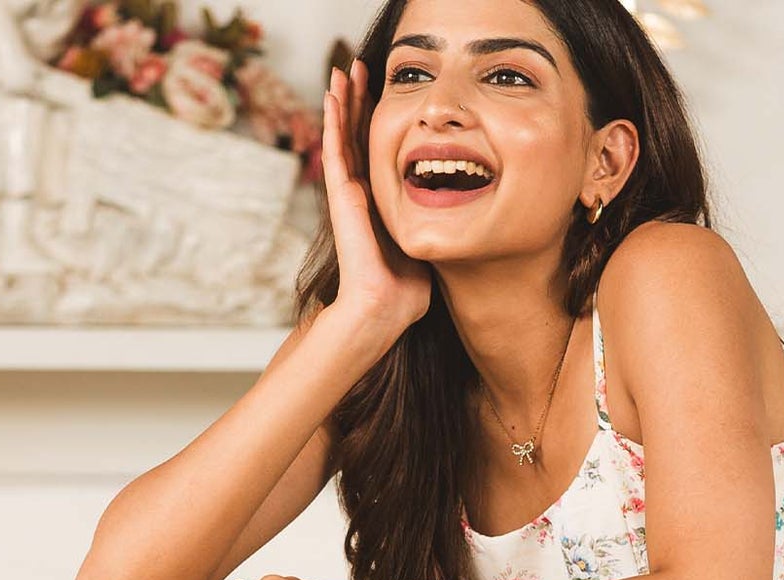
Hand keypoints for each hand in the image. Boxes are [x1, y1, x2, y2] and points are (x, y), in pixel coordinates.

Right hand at [321, 57, 431, 340]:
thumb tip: (451, 220)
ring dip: (342, 102)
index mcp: (379, 203)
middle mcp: (361, 194)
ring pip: (343, 137)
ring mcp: (348, 194)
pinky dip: (334, 122)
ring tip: (341, 71)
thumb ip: (427, 226)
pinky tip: (333, 96)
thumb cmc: (404, 290)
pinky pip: (336, 150)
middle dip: (357, 101)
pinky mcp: (342, 196)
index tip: (382, 94)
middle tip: (358, 68)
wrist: (384, 307)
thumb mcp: (423, 246)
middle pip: (357, 137)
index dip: (376, 122)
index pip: (376, 152)